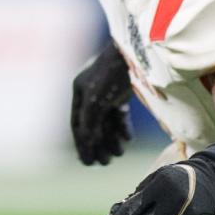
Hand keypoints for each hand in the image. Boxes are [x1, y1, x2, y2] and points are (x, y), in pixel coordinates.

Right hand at [71, 41, 132, 164]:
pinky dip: (122, 127)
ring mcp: (108, 91)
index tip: (88, 162)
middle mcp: (91, 91)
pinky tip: (128, 139)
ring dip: (111, 139)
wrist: (137, 52)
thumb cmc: (112, 74)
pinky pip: (119, 114)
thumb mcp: (95, 100)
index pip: (77, 123)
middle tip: (105, 162)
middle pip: (92, 124)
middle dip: (98, 144)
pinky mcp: (124, 90)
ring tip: (118, 154)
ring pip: (107, 121)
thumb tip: (85, 142)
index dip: (81, 144)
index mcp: (79, 90)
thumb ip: (88, 123)